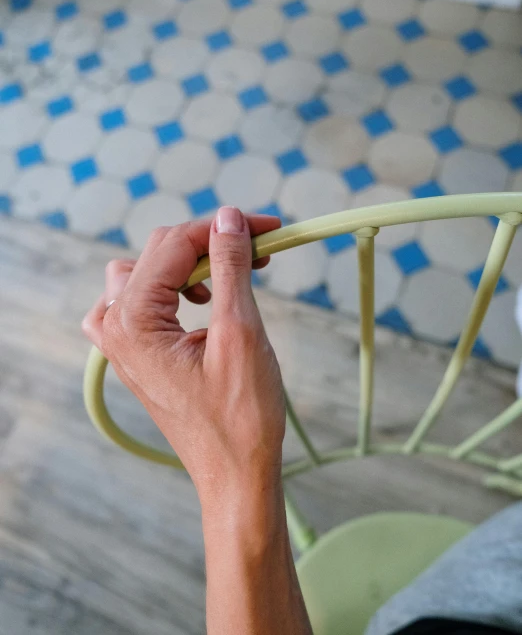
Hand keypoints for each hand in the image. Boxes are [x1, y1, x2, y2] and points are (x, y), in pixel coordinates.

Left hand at [82, 207, 285, 498]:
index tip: (269, 226)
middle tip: (261, 248)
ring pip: (147, 270)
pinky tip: (207, 301)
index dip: (225, 227)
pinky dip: (176, 288)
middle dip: (211, 243)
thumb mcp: (240, 331)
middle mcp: (116, 327)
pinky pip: (144, 299)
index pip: (175, 244)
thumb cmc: (240, 417)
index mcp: (132, 321)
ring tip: (232, 277)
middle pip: (159, 252)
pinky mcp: (136, 353)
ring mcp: (122, 342)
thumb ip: (230, 266)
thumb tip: (228, 218)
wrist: (235, 475)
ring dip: (191, 264)